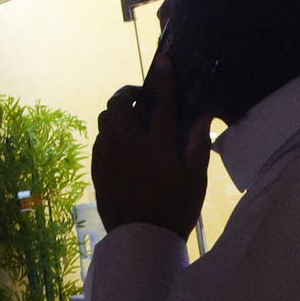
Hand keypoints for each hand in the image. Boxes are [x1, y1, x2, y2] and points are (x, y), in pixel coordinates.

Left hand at [92, 58, 211, 235]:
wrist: (142, 239)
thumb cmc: (176, 208)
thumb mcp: (195, 178)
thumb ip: (198, 144)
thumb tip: (203, 115)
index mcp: (156, 146)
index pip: (160, 104)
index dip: (163, 80)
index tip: (164, 62)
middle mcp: (127, 145)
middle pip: (117, 105)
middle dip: (126, 95)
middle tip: (140, 100)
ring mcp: (108, 156)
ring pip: (103, 121)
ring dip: (115, 114)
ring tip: (131, 123)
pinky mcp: (96, 168)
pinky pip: (99, 141)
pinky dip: (109, 135)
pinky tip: (121, 146)